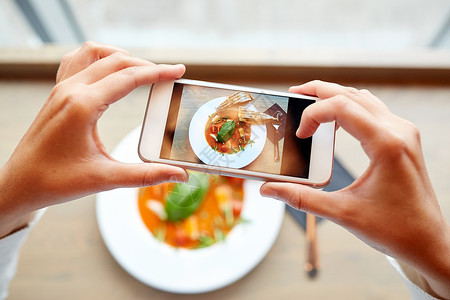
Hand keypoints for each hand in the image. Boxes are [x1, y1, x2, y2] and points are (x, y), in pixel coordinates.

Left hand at [0, 42, 187, 236]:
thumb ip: (146, 175)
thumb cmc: (55, 181)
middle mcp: (70, 90)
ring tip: (141, 71)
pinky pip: (77, 61)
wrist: (19, 184)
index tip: (178, 70)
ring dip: (121, 57)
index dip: (158, 72)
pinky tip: (108, 70)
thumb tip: (179, 174)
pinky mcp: (56, 94)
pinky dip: (98, 58)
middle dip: (145, 65)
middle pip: (116, 61)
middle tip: (168, 74)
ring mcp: (60, 89)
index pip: (129, 78)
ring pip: (95, 54)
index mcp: (82, 106)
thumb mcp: (105, 178)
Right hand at [260, 80, 449, 297]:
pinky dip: (350, 108)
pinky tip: (335, 121)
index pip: (342, 107)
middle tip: (294, 94)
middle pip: (352, 95)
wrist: (428, 241)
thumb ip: (301, 198)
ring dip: (336, 97)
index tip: (300, 134)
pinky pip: (373, 111)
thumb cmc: (394, 229)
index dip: (313, 114)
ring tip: (310, 103)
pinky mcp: (403, 139)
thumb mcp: (342, 212)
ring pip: (364, 99)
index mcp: (386, 144)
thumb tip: (269, 190)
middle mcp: (398, 131)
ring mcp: (404, 133)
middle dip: (319, 91)